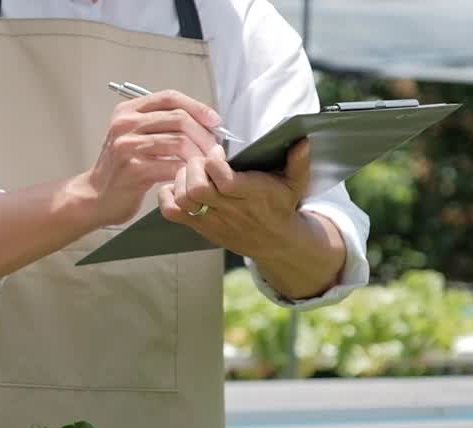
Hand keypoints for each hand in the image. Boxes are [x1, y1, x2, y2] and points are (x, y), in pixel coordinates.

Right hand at [74, 90, 223, 227]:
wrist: (95, 198)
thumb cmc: (121, 169)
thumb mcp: (134, 138)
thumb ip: (160, 125)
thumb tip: (202, 122)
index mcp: (127, 111)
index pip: (170, 97)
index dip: (197, 107)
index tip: (215, 121)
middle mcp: (125, 123)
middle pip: (179, 118)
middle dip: (204, 133)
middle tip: (216, 149)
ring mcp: (128, 146)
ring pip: (179, 141)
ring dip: (200, 154)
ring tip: (207, 164)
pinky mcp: (134, 169)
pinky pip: (172, 165)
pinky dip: (187, 171)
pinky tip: (191, 177)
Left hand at [159, 138, 346, 298]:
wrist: (274, 243)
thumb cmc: (281, 206)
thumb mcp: (295, 183)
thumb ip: (299, 162)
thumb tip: (305, 140)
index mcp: (251, 195)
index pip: (222, 180)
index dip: (214, 162)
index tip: (218, 152)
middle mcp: (229, 209)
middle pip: (197, 189)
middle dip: (194, 167)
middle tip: (201, 160)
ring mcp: (212, 219)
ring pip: (183, 199)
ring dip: (181, 180)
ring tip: (191, 171)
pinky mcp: (199, 226)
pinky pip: (172, 213)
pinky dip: (167, 197)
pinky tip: (176, 186)